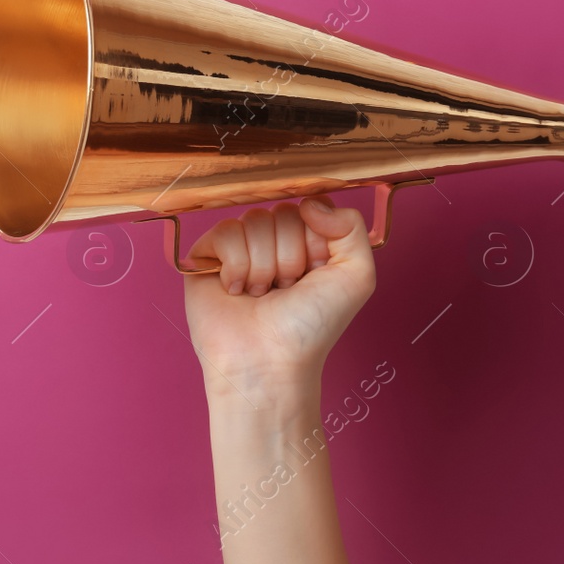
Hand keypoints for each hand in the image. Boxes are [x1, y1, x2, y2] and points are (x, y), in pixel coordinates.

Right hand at [178, 196, 374, 398]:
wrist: (267, 362)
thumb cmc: (310, 329)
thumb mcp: (356, 277)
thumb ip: (351, 228)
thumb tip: (311, 202)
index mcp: (308, 244)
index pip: (309, 207)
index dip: (313, 241)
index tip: (313, 274)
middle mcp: (273, 243)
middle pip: (280, 213)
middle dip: (287, 256)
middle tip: (283, 289)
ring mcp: (238, 248)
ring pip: (251, 222)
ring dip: (261, 265)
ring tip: (260, 294)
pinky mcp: (207, 257)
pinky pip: (222, 232)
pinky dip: (234, 265)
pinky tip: (235, 290)